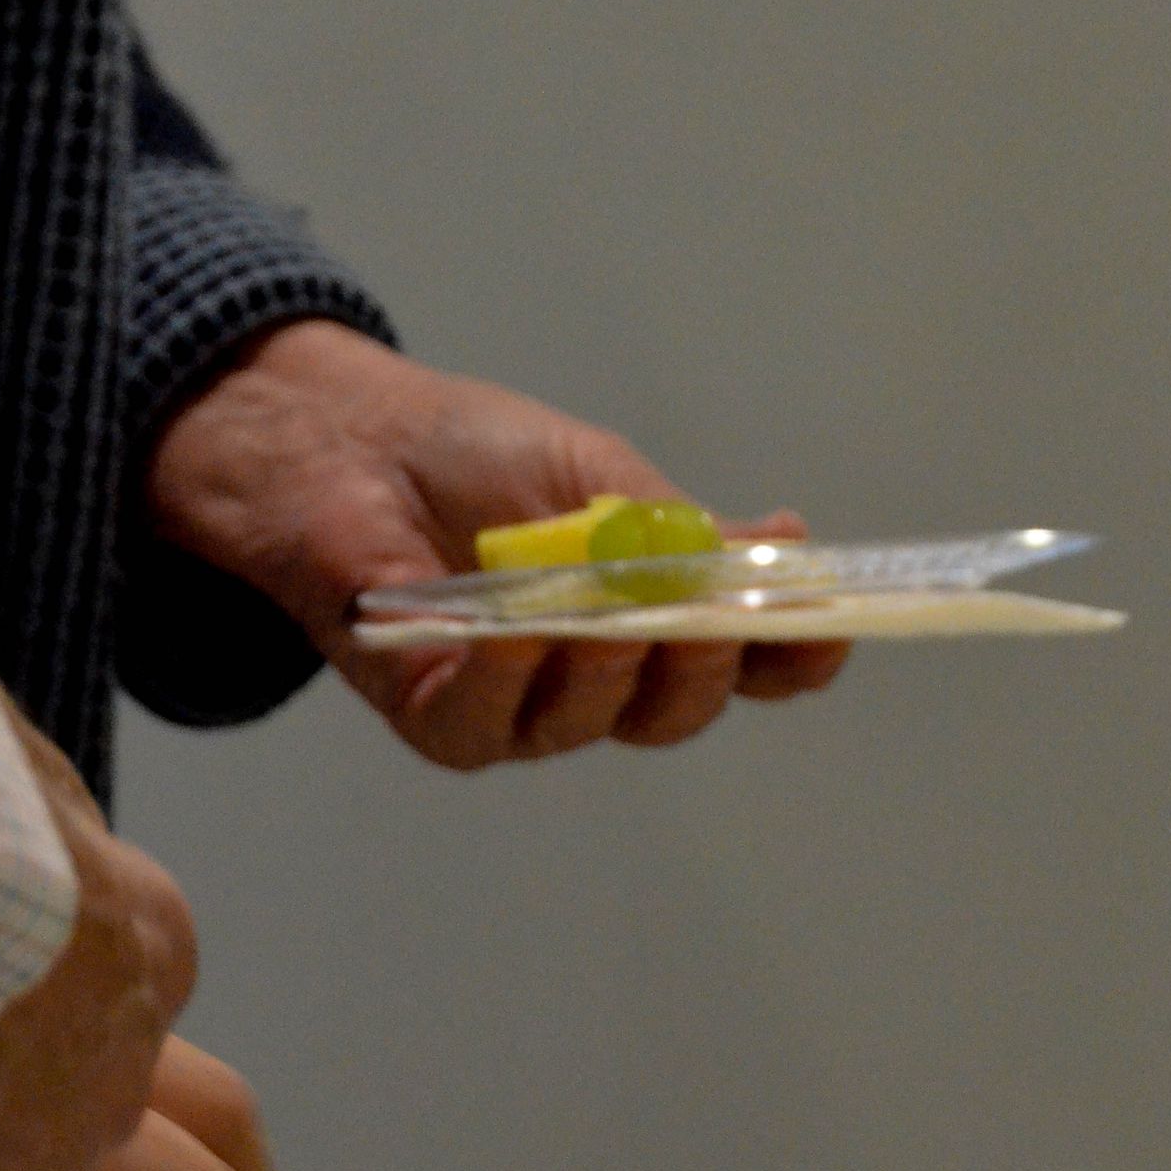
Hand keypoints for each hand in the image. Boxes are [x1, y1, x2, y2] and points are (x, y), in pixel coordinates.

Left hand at [144, 320, 850, 771]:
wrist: (344, 443)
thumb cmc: (471, 456)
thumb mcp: (603, 479)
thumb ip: (682, 534)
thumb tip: (789, 554)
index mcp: (647, 620)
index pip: (738, 662)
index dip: (787, 657)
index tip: (825, 631)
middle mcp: (592, 680)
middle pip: (675, 710)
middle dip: (703, 667)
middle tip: (708, 622)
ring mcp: (518, 710)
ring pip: (590, 723)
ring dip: (608, 671)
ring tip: (609, 621)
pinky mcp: (438, 720)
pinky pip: (488, 726)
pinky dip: (508, 682)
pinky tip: (514, 636)